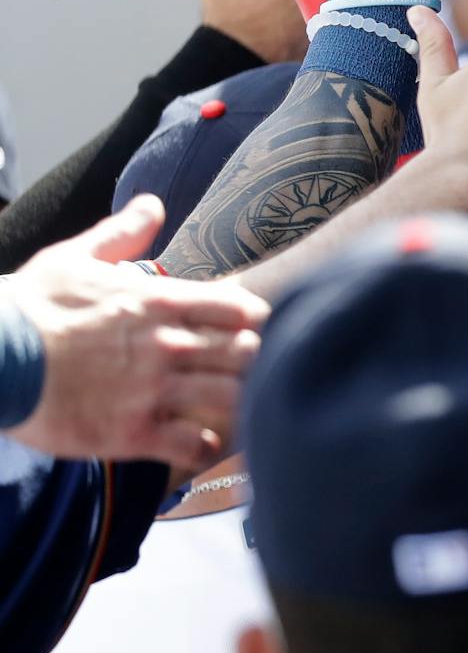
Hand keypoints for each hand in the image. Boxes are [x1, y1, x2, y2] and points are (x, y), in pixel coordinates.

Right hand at [2, 196, 267, 469]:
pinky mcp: (131, 433)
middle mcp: (166, 345)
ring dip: (238, 402)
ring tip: (230, 406)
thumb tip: (152, 204)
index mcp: (160, 302)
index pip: (240, 310)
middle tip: (239, 370)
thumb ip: (122, 234)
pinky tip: (201, 444)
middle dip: (251, 361)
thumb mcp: (73, 257)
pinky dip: (206, 448)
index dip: (253, 321)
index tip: (246, 330)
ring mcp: (152, 391)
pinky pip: (194, 447)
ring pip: (231, 398)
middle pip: (246, 354)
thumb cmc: (28, 307)